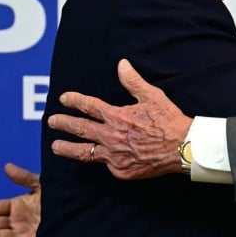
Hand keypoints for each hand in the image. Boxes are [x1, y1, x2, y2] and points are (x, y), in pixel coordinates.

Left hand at [49, 59, 191, 179]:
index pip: (88, 107)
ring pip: (84, 153)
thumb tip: (121, 65)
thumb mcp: (152, 96)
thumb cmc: (169, 121)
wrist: (183, 148)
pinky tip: (96, 158)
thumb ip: (133, 81)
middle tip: (52, 121)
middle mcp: (111, 136)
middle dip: (63, 124)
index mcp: (117, 116)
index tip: (63, 99)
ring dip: (68, 149)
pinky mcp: (122, 171)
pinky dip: (101, 160)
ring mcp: (115, 156)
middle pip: (80, 129)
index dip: (74, 101)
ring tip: (56, 147)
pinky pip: (107, 165)